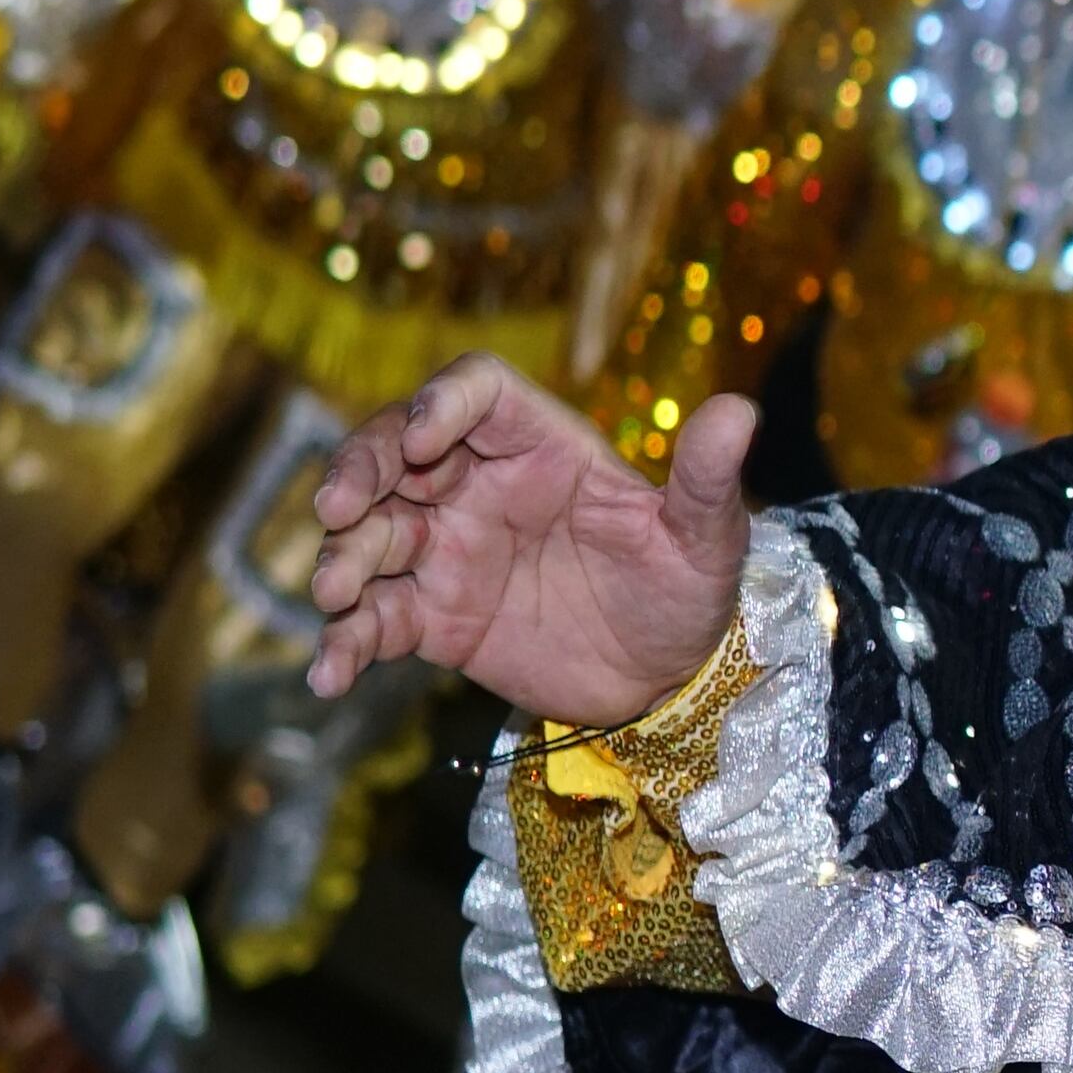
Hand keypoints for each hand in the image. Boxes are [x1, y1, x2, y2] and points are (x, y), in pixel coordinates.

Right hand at [303, 358, 751, 725]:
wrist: (667, 679)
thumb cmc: (686, 591)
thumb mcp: (707, 540)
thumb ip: (706, 480)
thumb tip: (742, 412)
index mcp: (542, 447)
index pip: (477, 392)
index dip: (441, 402)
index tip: (424, 440)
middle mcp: (479, 485)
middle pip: (394, 451)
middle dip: (358, 470)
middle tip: (337, 508)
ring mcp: (448, 550)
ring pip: (371, 532)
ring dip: (342, 555)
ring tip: (334, 592)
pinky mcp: (432, 616)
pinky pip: (375, 619)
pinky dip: (345, 642)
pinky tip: (330, 674)